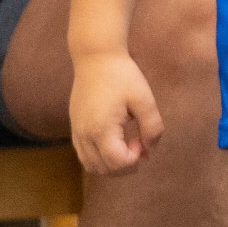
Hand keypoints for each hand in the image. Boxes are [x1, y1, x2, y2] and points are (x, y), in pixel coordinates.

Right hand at [70, 50, 160, 175]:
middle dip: (126, 165)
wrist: (95, 57)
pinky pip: (84, 155)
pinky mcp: (75, 127)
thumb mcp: (145, 100)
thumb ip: (152, 128)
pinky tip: (116, 140)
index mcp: (101, 128)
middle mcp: (84, 134)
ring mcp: (76, 131)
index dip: (134, 159)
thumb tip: (149, 150)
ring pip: (91, 166)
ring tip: (128, 144)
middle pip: (104, 170)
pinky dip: (101, 157)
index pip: (117, 163)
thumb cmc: (122, 76)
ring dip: (112, 164)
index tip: (141, 140)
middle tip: (138, 143)